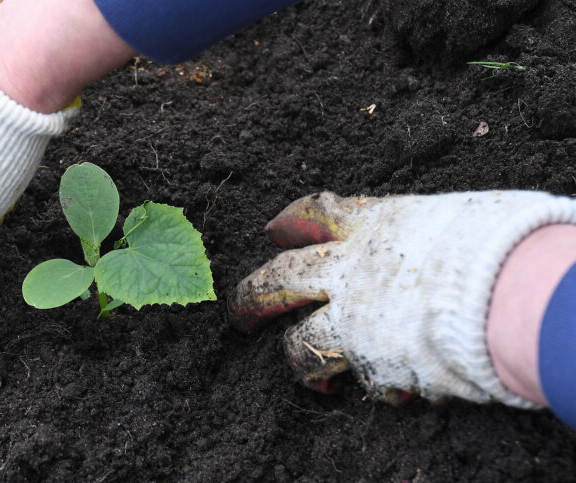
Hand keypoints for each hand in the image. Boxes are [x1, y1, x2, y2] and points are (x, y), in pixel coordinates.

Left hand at [229, 191, 575, 406]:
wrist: (506, 291)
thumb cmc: (494, 244)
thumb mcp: (451, 218)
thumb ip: (420, 234)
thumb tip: (424, 244)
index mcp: (371, 226)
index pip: (314, 214)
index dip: (289, 222)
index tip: (272, 230)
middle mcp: (348, 270)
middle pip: (279, 278)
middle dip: (253, 294)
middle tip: (239, 311)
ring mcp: (351, 318)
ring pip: (298, 342)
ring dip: (295, 356)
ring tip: (299, 368)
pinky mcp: (366, 361)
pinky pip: (351, 379)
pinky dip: (358, 385)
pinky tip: (367, 390)